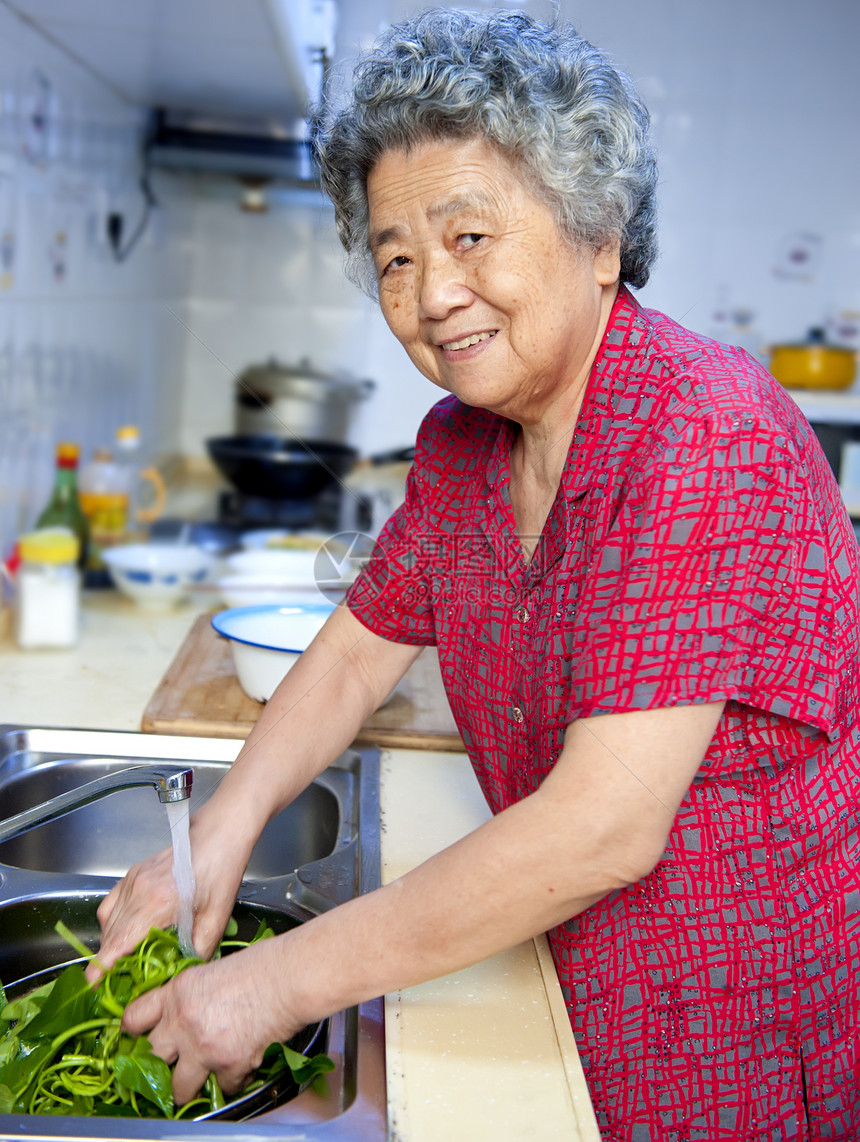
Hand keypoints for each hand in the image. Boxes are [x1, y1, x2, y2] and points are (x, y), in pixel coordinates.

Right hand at [85, 831, 246, 983]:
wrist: (220, 833)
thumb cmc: (222, 870)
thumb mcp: (217, 917)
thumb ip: (198, 951)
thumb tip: (182, 977)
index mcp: (158, 903)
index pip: (117, 942)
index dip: (102, 967)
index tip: (95, 985)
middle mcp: (139, 891)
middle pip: (110, 935)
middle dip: (110, 961)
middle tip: (122, 979)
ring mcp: (133, 880)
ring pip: (107, 921)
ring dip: (113, 941)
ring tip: (128, 957)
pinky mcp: (133, 874)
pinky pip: (111, 904)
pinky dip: (114, 922)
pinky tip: (130, 930)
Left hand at [121, 937, 305, 1105]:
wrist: (288, 978)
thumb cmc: (260, 966)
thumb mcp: (211, 971)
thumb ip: (190, 996)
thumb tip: (184, 1017)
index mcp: (176, 993)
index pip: (133, 1018)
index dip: (134, 1031)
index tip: (139, 1039)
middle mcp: (182, 1023)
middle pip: (150, 1059)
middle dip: (158, 1065)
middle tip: (168, 1066)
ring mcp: (203, 1049)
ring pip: (178, 1089)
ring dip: (190, 1085)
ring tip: (202, 1078)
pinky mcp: (228, 1067)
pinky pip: (222, 1088)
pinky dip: (231, 1081)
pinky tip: (241, 1066)